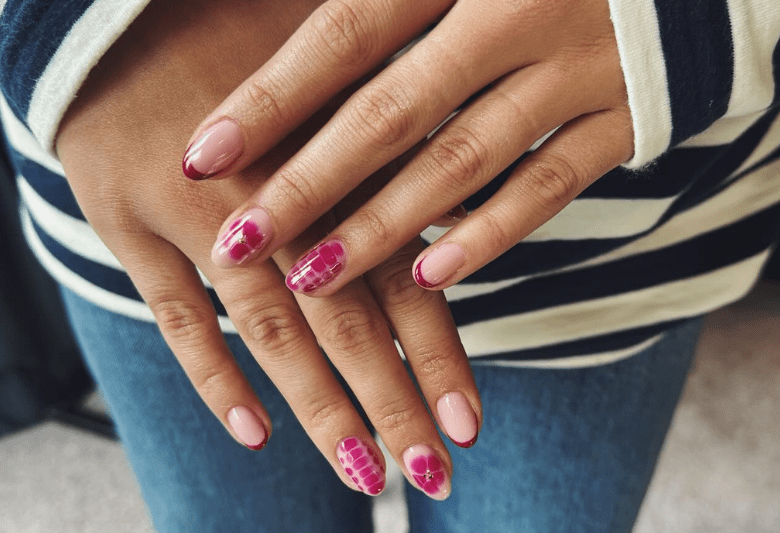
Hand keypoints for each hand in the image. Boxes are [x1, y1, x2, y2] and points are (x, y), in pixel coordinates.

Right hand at [55, 0, 479, 498]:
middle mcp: (275, 196)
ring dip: (320, 409)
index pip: (401, 275)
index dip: (436, 355)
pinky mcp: (124, 220)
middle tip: (433, 478)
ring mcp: (194, 214)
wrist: (120, 9)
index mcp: (334, 159)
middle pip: (346, 320)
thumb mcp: (334, 69)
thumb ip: (392, 136)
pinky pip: (174, 315)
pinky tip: (253, 434)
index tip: (469, 427)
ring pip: (269, 331)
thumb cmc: (241, 32)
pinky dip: (212, 376)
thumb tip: (463, 202)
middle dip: (392, 404)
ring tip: (365, 476)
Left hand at [186, 0, 633, 292]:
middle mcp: (515, 13)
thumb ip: (380, 6)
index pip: (345, 35)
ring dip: (385, 225)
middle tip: (240, 242)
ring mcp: (576, 68)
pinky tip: (432, 277)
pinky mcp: (622, 118)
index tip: (203, 159)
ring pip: (463, 160)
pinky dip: (491, 234)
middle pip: (393, 110)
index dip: (271, 99)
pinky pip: (551, 186)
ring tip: (315, 277)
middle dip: (310, 184)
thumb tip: (288, 69)